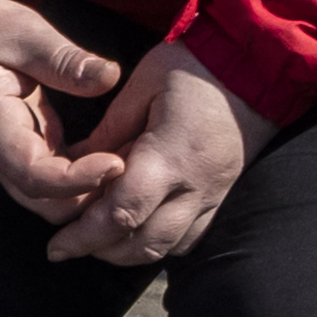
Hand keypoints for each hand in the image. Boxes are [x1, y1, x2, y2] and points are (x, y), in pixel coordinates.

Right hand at [0, 0, 127, 223]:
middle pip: (49, 204)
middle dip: (92, 198)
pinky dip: (89, 175)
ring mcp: (15, 157)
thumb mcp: (22, 33)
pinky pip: (61, 180)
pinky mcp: (31, 149)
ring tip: (135, 162)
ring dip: (93, 191)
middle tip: (136, 167)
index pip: (35, 178)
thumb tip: (110, 76)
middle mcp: (1, 155)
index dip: (78, 181)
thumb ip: (63, 59)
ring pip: (56, 199)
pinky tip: (121, 153)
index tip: (116, 162)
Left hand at [53, 35, 258, 266]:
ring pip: (167, 248)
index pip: (121, 214)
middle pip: (142, 244)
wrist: (259, 63)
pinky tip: (139, 228)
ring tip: (98, 241)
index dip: (84, 236)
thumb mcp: (141, 85)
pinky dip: (159, 242)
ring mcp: (213, 195)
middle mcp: (194, 187)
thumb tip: (73, 164)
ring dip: (128, 253)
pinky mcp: (223, 195)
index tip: (57, 245)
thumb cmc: (196, 66)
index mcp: (169, 157)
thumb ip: (108, 131)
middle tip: (68, 245)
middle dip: (100, 252)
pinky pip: (190, 237)